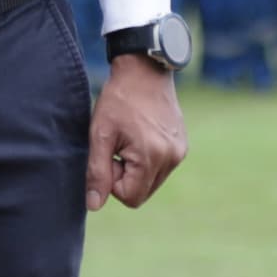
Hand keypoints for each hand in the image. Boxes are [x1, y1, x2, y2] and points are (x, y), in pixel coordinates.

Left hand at [87, 54, 187, 211]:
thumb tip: (94, 206)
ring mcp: (180, 152)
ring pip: (151, 182)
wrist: (144, 70)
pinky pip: (161, 168)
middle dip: (125, 177)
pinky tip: (141, 136)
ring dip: (136, 169)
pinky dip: (147, 160)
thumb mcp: (100, 135)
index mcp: (152, 157)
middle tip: (118, 147)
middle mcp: (172, 158)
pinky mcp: (182, 145)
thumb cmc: (118, 100)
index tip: (110, 154)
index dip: (113, 182)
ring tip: (129, 139)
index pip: (130, 198)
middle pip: (142, 193)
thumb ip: (97, 172)